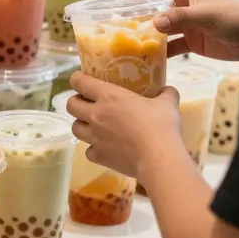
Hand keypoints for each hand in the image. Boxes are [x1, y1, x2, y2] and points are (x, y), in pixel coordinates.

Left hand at [67, 71, 185, 180]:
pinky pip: (88, 151)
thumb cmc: (161, 125)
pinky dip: (94, 149)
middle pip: (70, 105)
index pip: (79, 82)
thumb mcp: (167, 103)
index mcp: (108, 96)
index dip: (77, 79)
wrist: (158, 158)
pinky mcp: (99, 156)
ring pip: (75, 128)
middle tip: (88, 104)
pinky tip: (105, 148)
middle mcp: (95, 114)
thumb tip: (168, 90)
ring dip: (82, 125)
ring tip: (93, 126)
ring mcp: (94, 137)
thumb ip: (165, 94)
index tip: (81, 79)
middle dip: (76, 102)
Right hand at [121, 0, 238, 60]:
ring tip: (129, 43)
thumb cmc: (234, 17)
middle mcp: (185, 6)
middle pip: (155, 9)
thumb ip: (179, 18)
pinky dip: (161, 52)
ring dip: (148, 35)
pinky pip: (172, 46)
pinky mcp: (193, 42)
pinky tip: (149, 58)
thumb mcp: (205, 14)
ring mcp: (188, 24)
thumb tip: (153, 23)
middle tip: (118, 24)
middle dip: (139, 16)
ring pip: (162, 29)